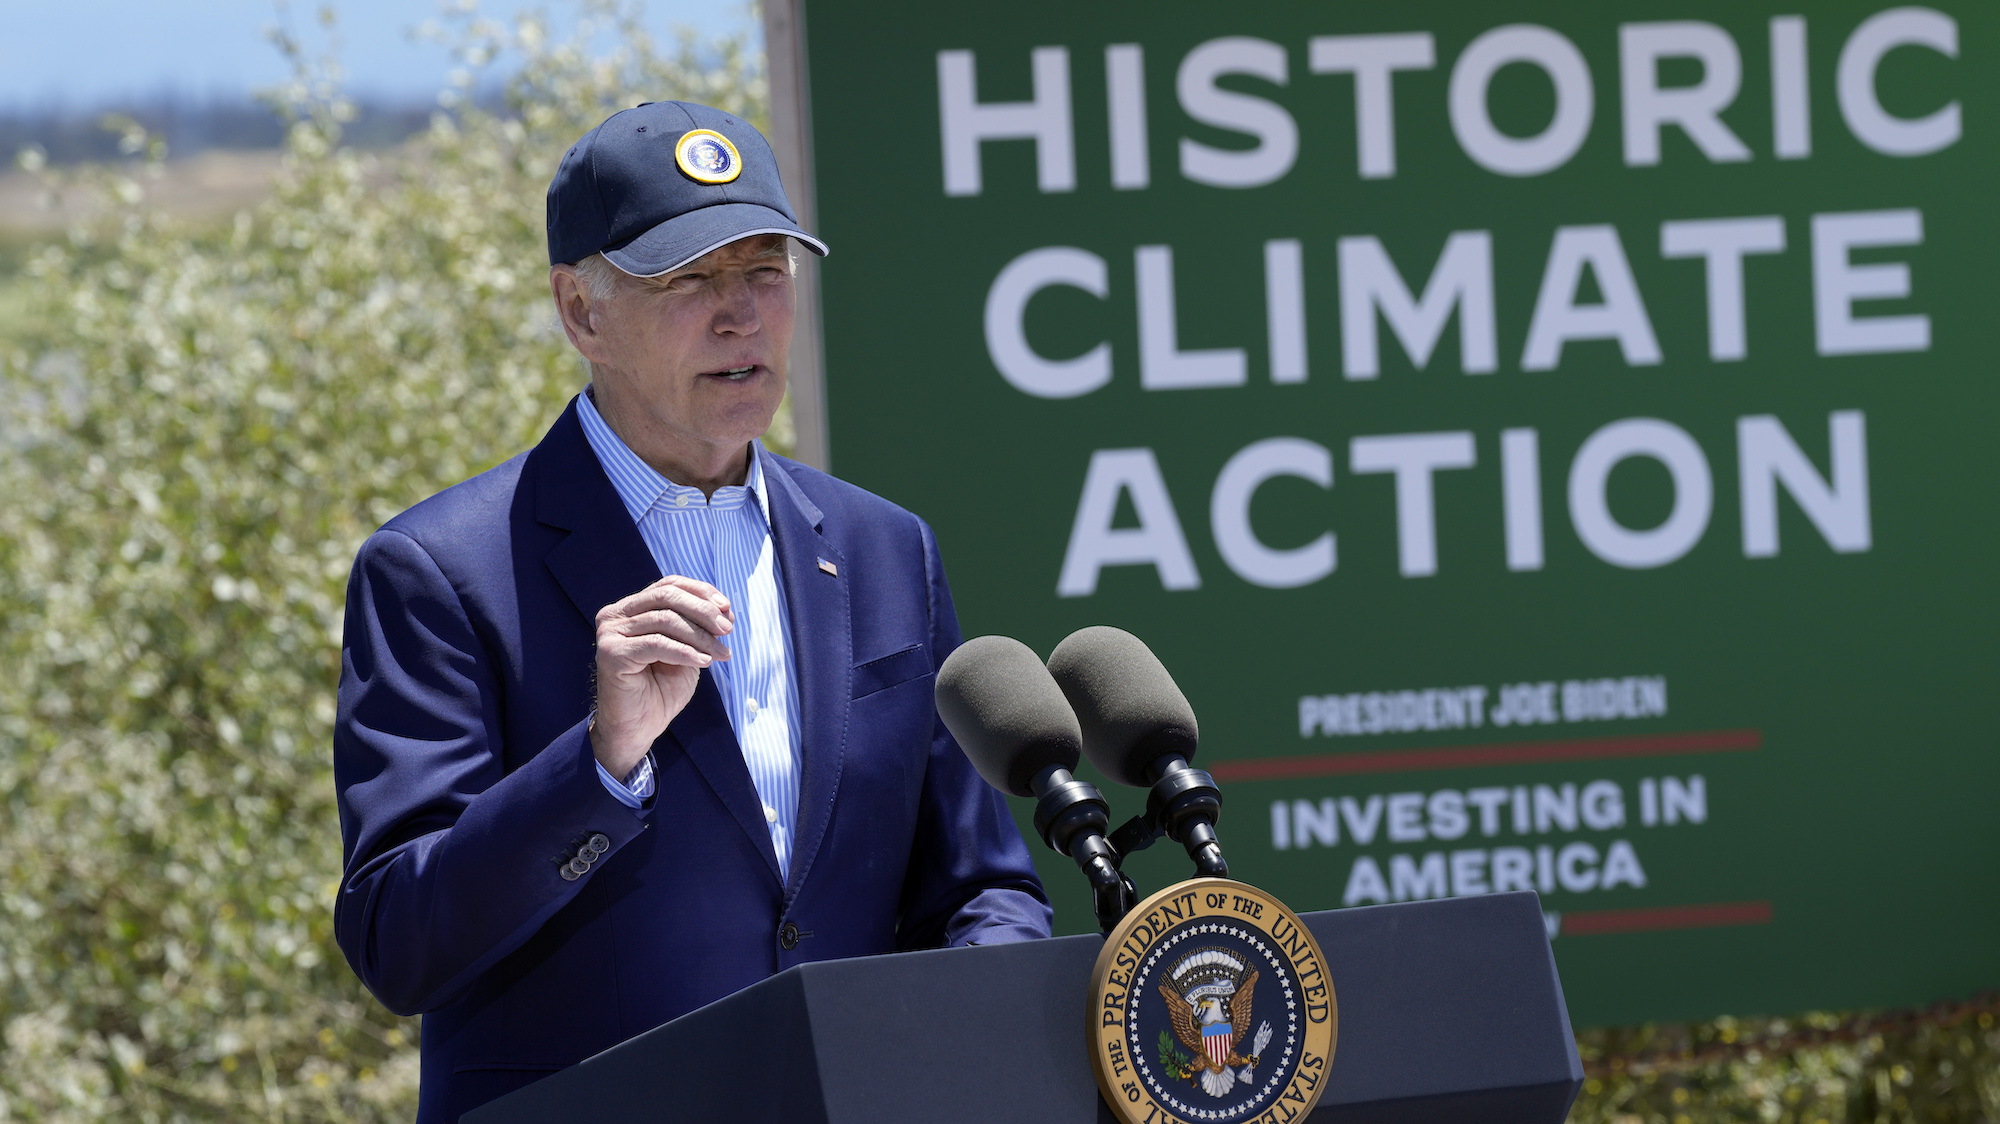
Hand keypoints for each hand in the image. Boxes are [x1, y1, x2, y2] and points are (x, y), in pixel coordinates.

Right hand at [591, 575, 733, 778]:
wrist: (638, 728)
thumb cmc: (661, 690)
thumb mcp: (688, 651)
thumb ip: (700, 628)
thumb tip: (725, 608)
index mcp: (631, 608)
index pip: (669, 585)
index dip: (701, 592)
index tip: (728, 608)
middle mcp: (616, 615)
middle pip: (667, 597)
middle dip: (703, 611)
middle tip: (728, 630)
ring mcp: (610, 633)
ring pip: (665, 620)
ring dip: (700, 637)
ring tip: (721, 654)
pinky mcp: (612, 653)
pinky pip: (657, 644)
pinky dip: (685, 652)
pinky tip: (704, 662)